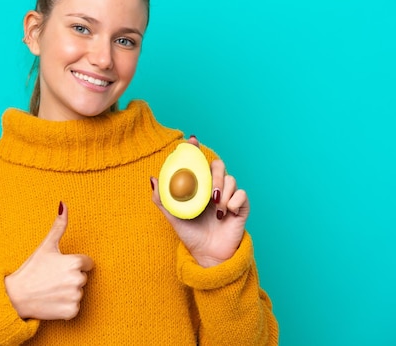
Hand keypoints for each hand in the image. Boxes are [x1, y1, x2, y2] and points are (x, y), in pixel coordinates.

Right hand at [5, 202, 93, 319]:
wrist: (16, 296)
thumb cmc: (32, 269)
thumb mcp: (46, 246)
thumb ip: (59, 226)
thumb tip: (63, 204)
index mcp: (74, 262)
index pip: (86, 263)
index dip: (72, 264)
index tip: (58, 267)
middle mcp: (78, 280)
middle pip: (82, 278)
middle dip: (70, 278)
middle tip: (52, 279)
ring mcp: (75, 297)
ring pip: (78, 292)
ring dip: (68, 292)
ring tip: (51, 290)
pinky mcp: (71, 312)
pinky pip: (74, 308)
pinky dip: (65, 307)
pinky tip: (52, 301)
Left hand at [150, 136, 248, 267]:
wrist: (207, 254)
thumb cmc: (190, 234)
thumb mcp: (172, 216)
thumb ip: (162, 199)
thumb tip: (153, 179)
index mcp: (198, 186)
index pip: (198, 162)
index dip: (195, 149)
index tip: (192, 141)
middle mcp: (213, 188)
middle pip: (218, 166)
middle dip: (215, 174)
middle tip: (209, 192)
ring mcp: (228, 196)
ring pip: (232, 179)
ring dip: (224, 192)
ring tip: (216, 208)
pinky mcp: (240, 207)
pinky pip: (242, 194)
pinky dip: (234, 201)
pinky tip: (226, 213)